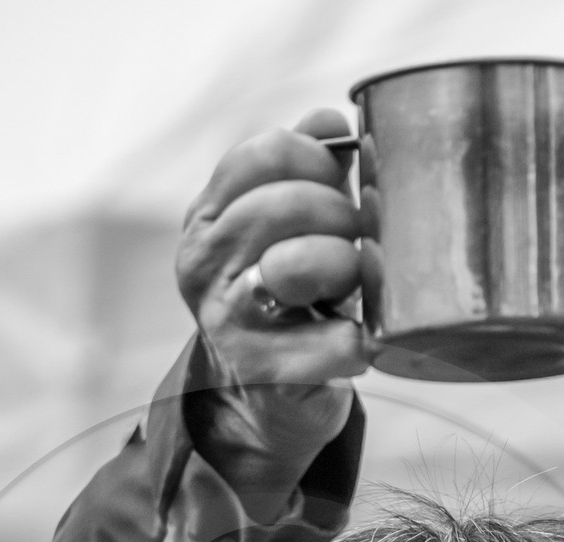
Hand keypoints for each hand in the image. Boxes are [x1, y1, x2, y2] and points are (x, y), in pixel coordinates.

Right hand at [177, 109, 367, 516]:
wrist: (266, 400)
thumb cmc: (284, 303)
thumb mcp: (283, 228)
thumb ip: (303, 169)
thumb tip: (330, 119)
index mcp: (204, 221)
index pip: (261, 155)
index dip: (315, 159)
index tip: (337, 184)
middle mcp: (203, 266)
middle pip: (283, 204)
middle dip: (339, 215)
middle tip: (356, 240)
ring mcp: (227, 321)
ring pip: (297, 263)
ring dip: (346, 268)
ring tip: (352, 287)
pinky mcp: (262, 372)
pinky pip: (335, 339)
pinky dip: (359, 339)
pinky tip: (356, 339)